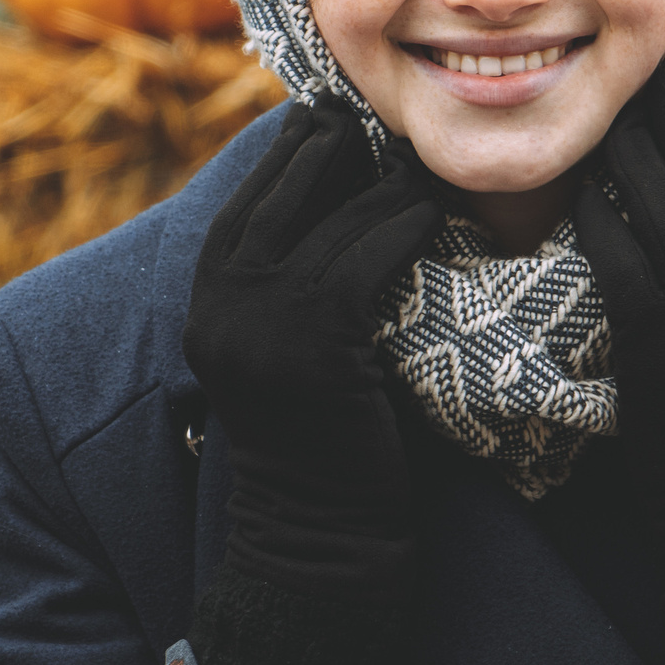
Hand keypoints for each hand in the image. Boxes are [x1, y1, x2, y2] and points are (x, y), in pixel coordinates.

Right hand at [181, 95, 443, 664]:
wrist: (321, 546)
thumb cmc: (336, 445)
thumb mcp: (305, 347)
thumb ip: (313, 273)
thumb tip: (372, 189)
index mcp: (214, 285)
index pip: (268, 175)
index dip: (327, 140)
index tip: (383, 118)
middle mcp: (222, 291)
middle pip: (297, 170)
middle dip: (363, 142)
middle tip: (426, 125)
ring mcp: (258, 316)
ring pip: (342, 204)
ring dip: (402, 178)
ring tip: (450, 161)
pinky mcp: (311, 343)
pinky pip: (369, 254)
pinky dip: (411, 225)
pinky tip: (446, 213)